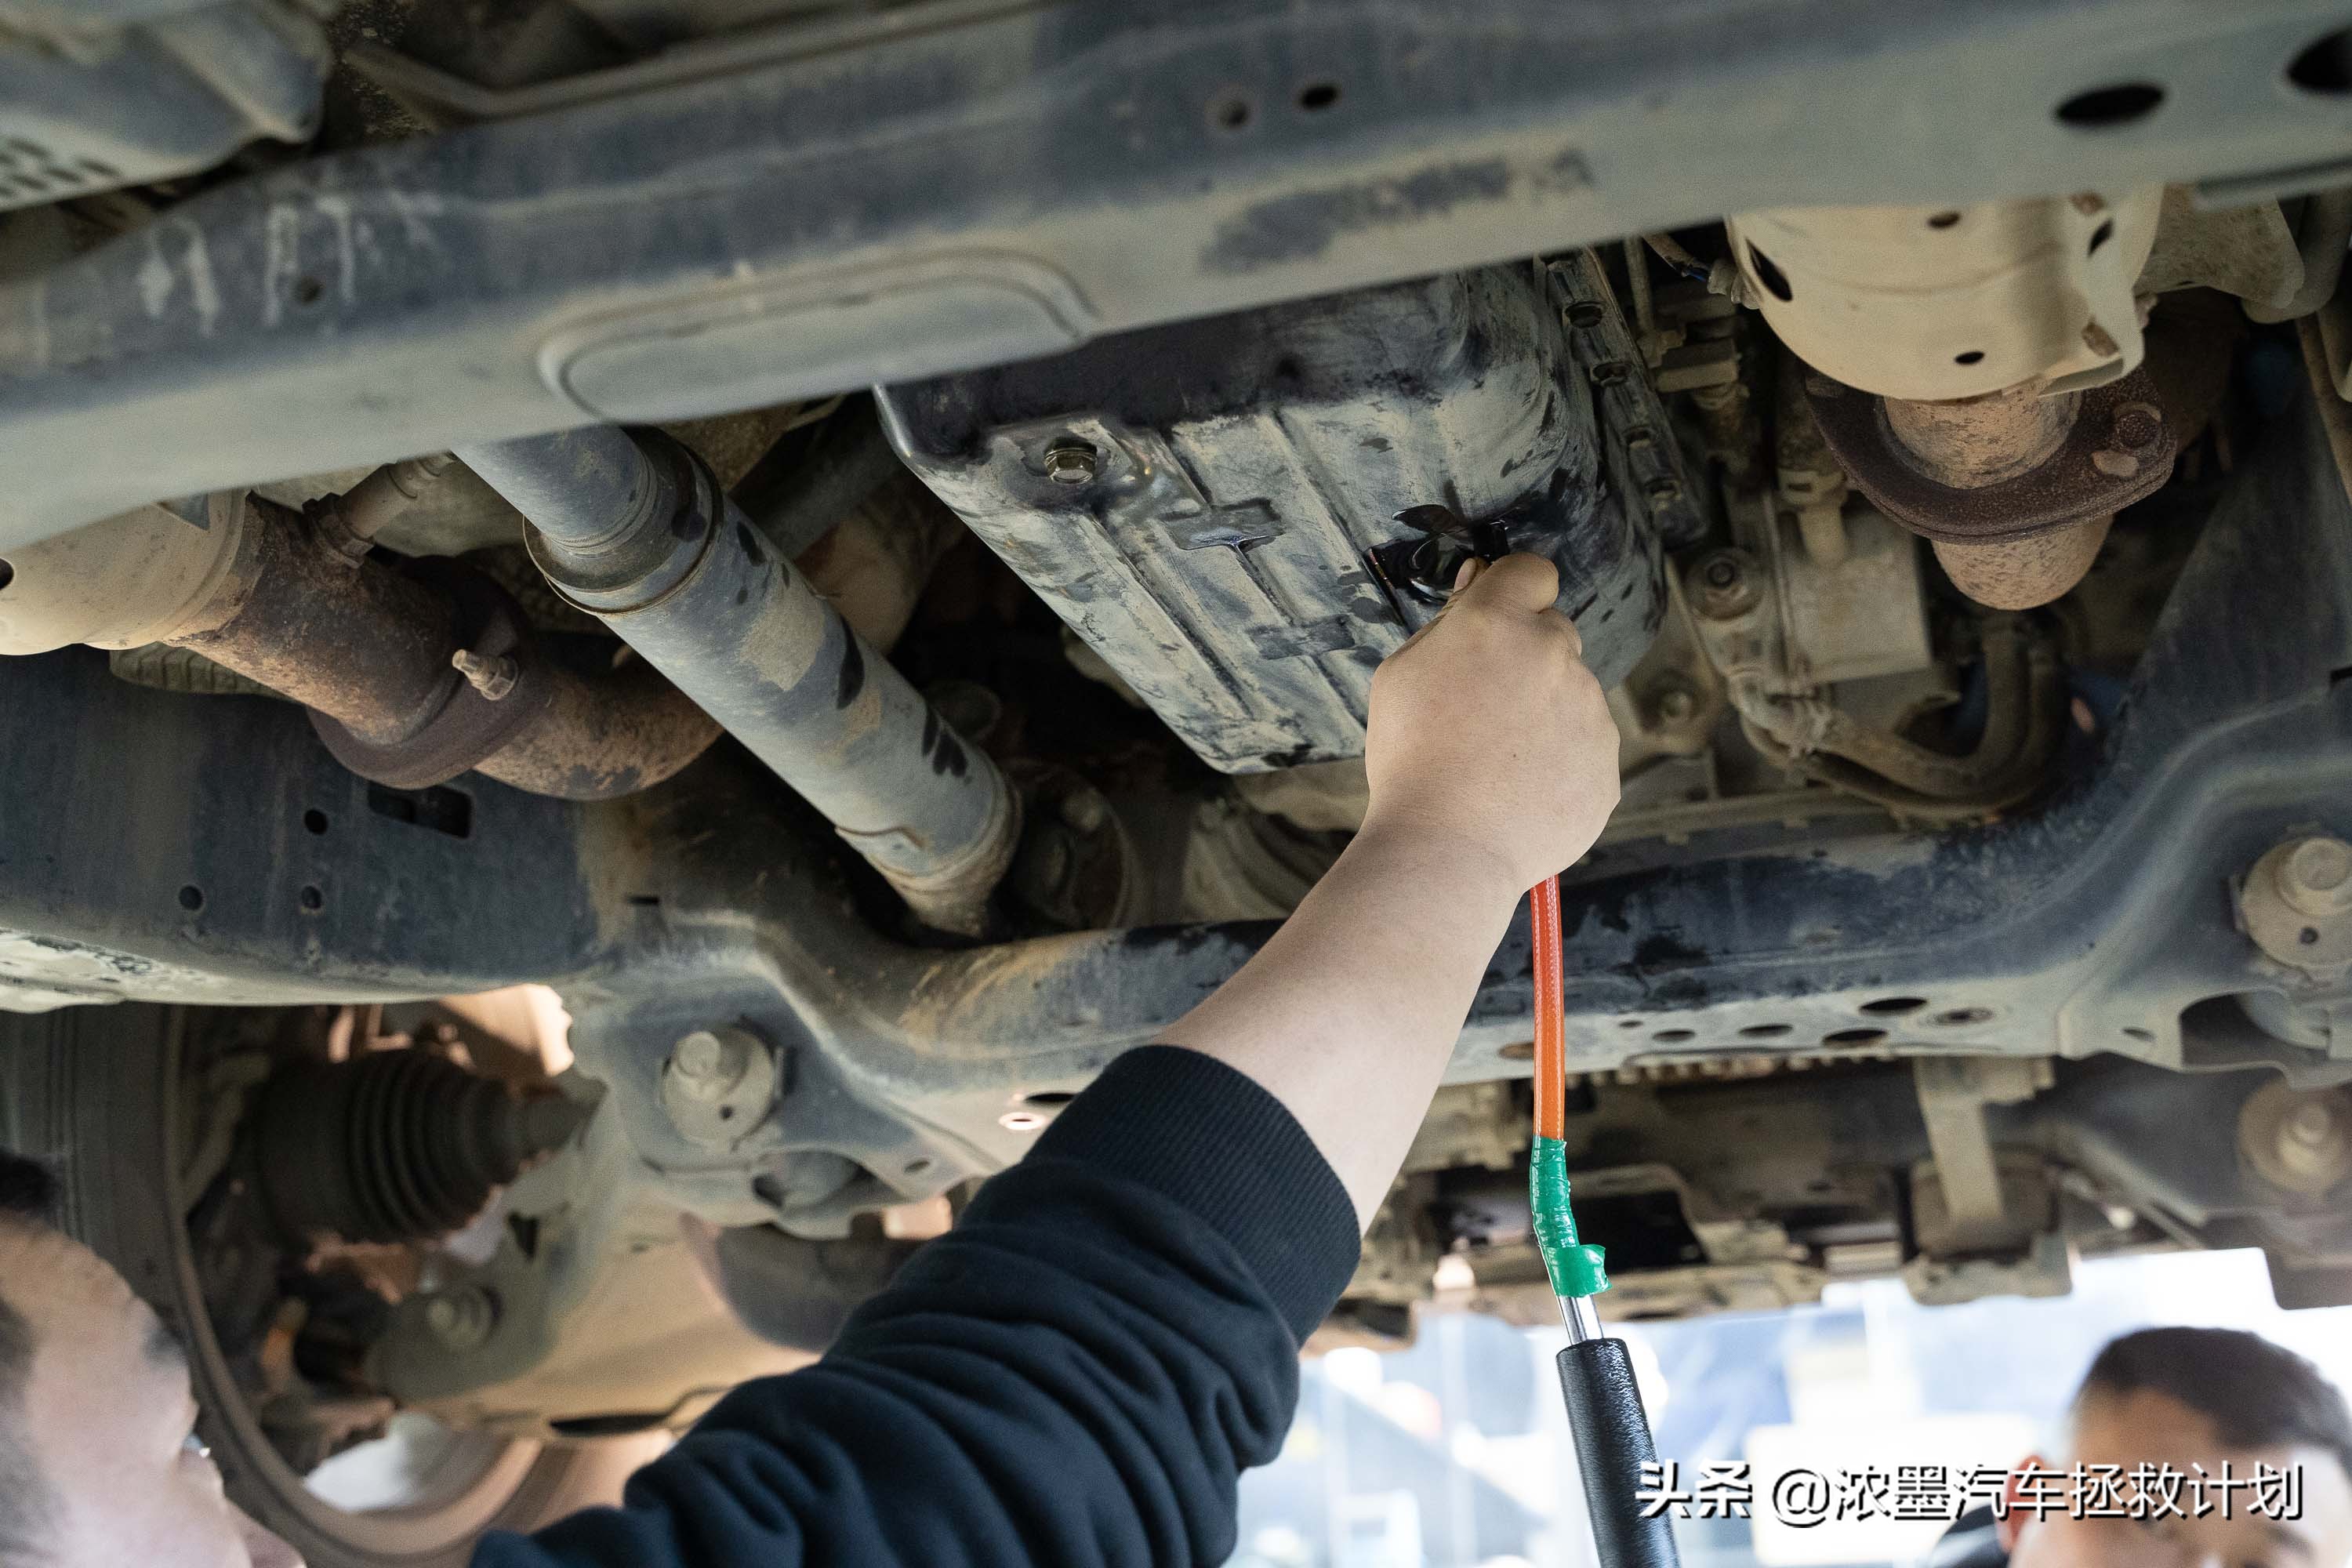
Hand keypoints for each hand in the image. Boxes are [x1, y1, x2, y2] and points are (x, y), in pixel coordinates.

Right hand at [1361, 553, 1618, 895]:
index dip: (1513, 591)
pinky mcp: (1607, 766)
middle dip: (1524, 658)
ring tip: (1495, 762)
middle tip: (1481, 709)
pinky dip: (1559, 764)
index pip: (1531, 572)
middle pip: (1554, 634)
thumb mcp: (1400, 675)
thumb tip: (1481, 584)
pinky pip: (1584, 749)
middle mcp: (1556, 656)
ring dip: (1543, 714)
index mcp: (1499, 624)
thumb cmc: (1410, 760)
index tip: (1497, 618)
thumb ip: (1447, 623)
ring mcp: (1590, 713)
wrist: (1446, 850)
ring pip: (1571, 695)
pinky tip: (1518, 790)